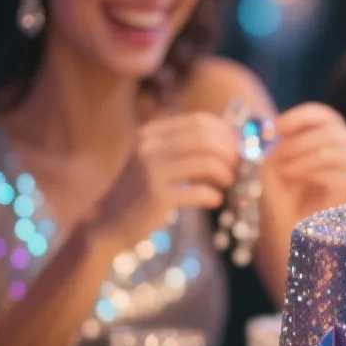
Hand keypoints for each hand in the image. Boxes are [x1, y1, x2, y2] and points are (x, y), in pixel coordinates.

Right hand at [86, 112, 239, 249]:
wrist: (107, 224)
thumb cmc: (140, 194)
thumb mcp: (155, 162)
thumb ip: (183, 148)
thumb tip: (229, 142)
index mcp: (151, 133)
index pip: (199, 121)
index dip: (225, 133)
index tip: (237, 148)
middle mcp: (149, 146)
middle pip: (205, 138)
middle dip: (229, 151)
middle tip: (238, 167)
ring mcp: (151, 171)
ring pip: (206, 162)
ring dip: (225, 173)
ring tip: (228, 183)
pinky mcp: (156, 197)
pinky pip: (198, 192)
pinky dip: (213, 195)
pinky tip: (214, 200)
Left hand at [263, 103, 345, 222]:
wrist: (284, 220)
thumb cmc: (280, 186)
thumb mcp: (274, 157)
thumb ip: (282, 140)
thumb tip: (281, 131)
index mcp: (326, 131)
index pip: (323, 114)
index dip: (299, 117)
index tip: (275, 129)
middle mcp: (343, 146)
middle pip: (334, 131)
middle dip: (301, 141)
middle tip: (278, 155)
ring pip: (338, 152)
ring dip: (305, 159)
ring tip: (284, 171)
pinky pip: (340, 175)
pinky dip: (312, 174)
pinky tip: (294, 179)